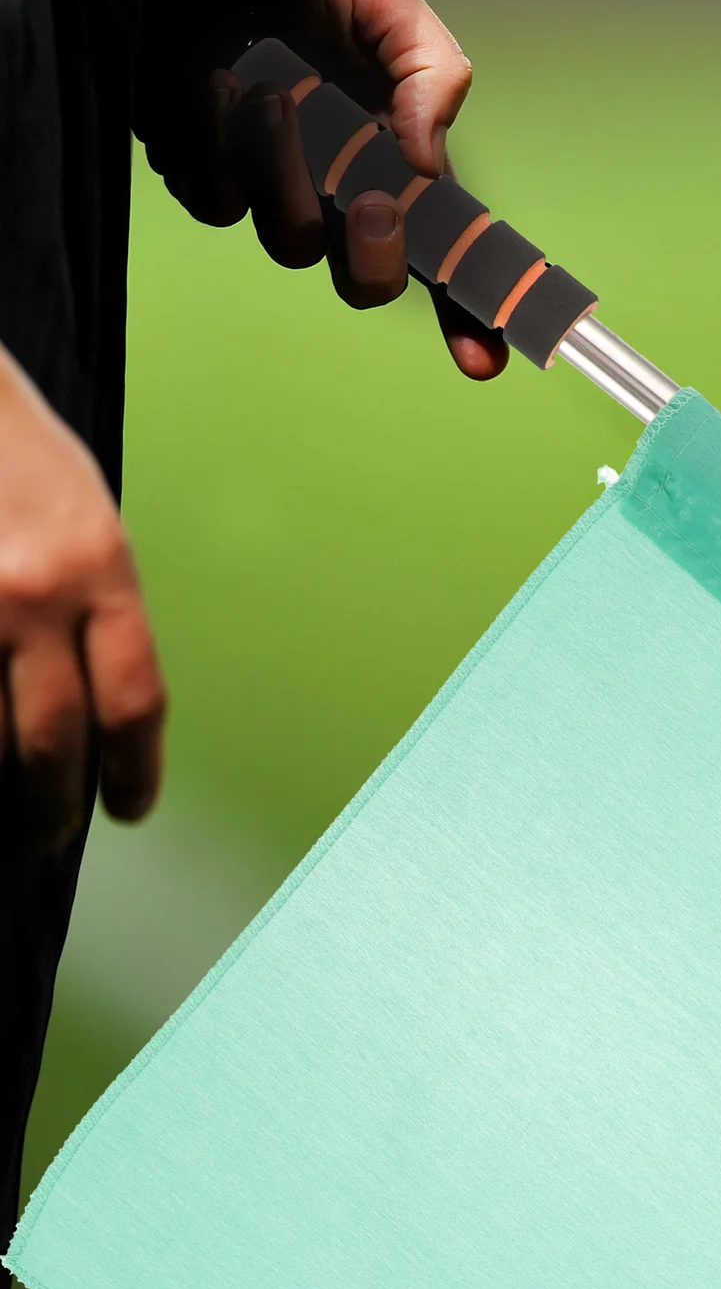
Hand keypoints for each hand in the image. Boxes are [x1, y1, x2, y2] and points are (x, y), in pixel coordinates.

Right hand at [0, 348, 163, 850]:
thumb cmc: (16, 453)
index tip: (131, 806)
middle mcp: (34, 593)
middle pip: (56, 738)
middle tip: (51, 835)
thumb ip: (96, 602)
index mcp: (100, 567)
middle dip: (56, 803)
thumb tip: (98, 700)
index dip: (136, 770)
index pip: (135, 699)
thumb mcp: (85, 518)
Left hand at [131, 0, 505, 379]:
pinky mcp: (198, 170)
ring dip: (284, 174)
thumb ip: (428, 71)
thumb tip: (429, 164)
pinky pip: (216, 202)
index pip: (444, 246)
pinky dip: (215, 146)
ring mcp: (265, 183)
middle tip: (374, 205)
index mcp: (392, 149)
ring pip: (289, 241)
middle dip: (377, 258)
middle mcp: (334, 180)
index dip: (469, 311)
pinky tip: (210, 84)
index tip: (485, 360)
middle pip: (367, 279)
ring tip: (266, 89)